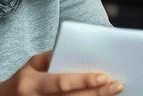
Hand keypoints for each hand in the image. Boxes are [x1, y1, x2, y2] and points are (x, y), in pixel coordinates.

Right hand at [0, 51, 124, 95]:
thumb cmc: (23, 80)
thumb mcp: (31, 64)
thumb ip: (51, 56)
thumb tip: (74, 50)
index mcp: (32, 85)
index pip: (62, 82)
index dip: (84, 81)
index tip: (104, 76)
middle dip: (98, 93)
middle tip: (118, 85)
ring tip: (114, 94)